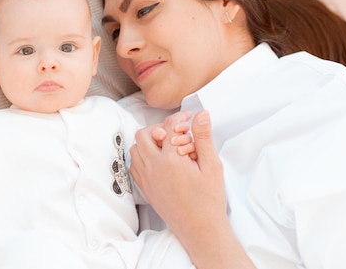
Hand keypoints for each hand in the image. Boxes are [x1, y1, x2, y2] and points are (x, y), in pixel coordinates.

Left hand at [130, 111, 246, 267]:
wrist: (200, 229)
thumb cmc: (208, 200)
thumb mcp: (212, 166)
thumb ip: (203, 138)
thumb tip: (201, 115)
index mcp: (170, 159)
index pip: (169, 126)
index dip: (180, 117)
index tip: (188, 118)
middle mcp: (153, 167)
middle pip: (144, 134)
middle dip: (159, 128)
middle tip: (175, 132)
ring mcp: (146, 178)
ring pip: (135, 149)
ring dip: (148, 142)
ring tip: (166, 145)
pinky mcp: (145, 188)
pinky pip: (134, 165)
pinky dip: (142, 157)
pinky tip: (158, 160)